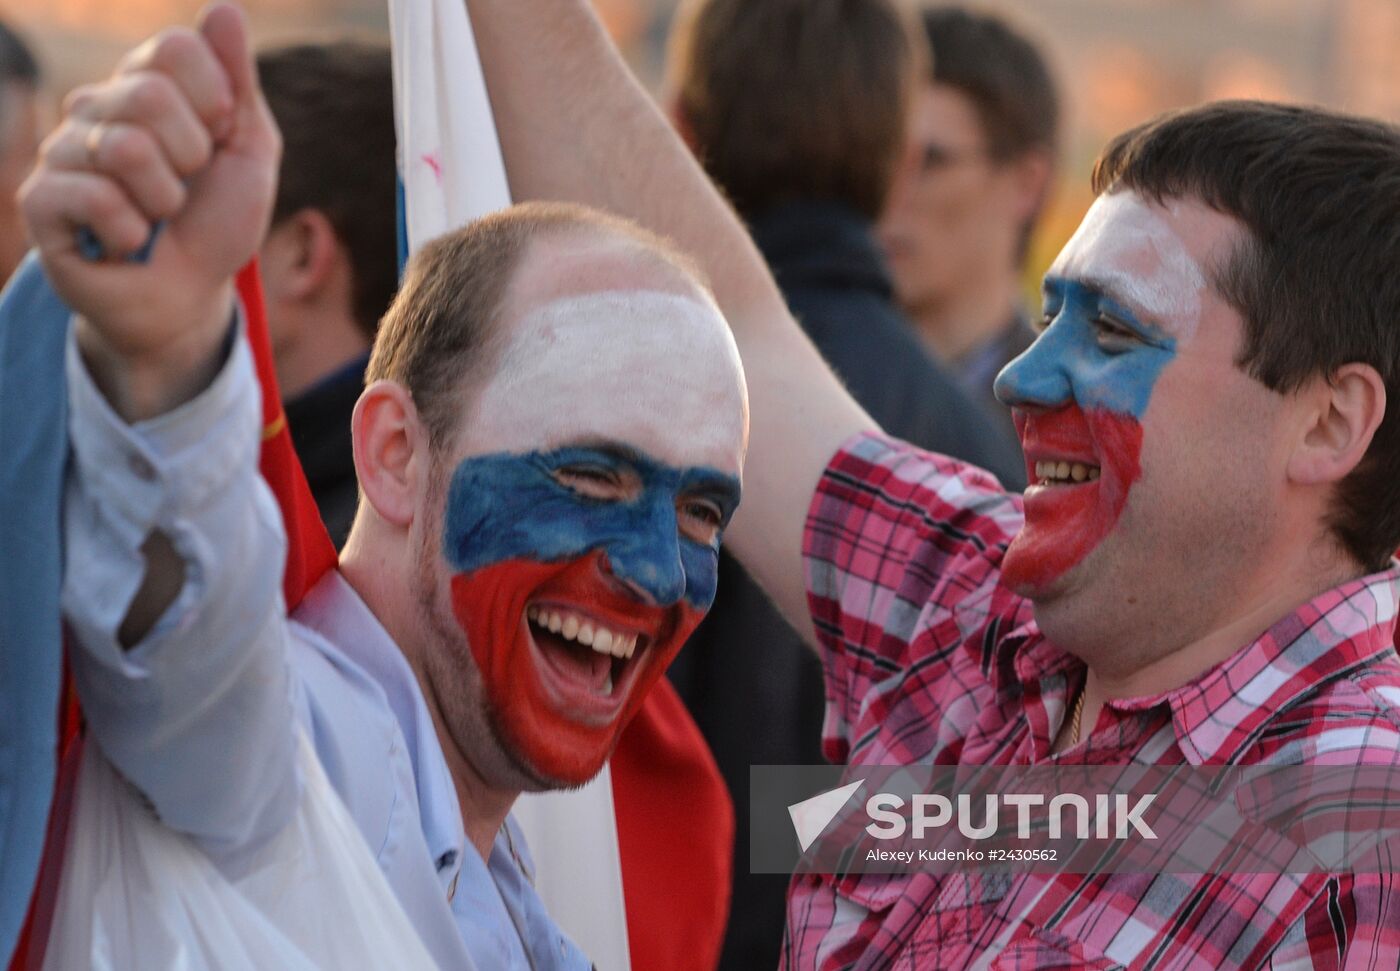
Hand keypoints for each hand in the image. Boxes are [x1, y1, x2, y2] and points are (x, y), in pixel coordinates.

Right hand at [19, 3, 279, 419]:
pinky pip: (94, 196)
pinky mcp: (41, 201)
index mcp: (145, 86)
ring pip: (123, 148)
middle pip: (150, 94)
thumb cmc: (216, 223)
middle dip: (191, 158)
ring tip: (158, 217)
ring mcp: (62, 151)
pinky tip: (129, 242)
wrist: (189, 298)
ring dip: (164, 200)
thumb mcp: (248, 151)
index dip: (215, 104)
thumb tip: (224, 8)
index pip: (177, 48)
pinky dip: (133, 231)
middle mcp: (96, 107)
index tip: (216, 143)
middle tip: (185, 190)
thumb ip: (238, 82)